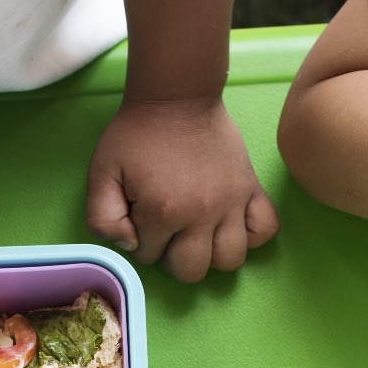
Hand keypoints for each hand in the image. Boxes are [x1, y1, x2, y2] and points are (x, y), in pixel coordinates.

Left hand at [86, 97, 278, 282]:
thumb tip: (131, 245)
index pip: (149, 257)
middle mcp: (202, 214)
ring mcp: (232, 203)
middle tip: (166, 233)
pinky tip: (232, 226)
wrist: (176, 96)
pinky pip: (265, 229)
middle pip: (193, 270)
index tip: (139, 218)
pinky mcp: (251, 189)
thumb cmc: (136, 134)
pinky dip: (251, 236)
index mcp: (163, 211)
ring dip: (211, 255)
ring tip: (198, 235)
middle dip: (173, 259)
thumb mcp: (101, 173)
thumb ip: (102, 218)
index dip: (139, 242)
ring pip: (231, 260)